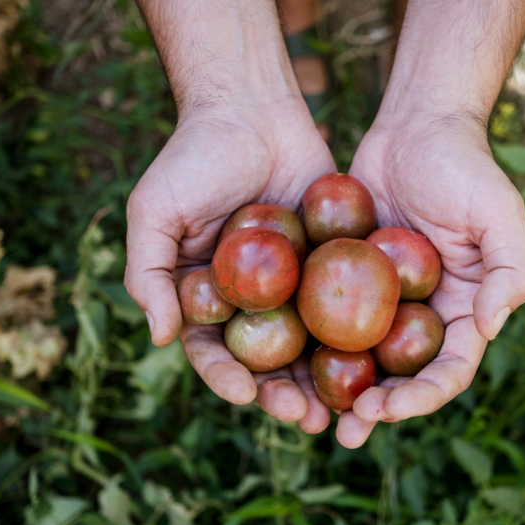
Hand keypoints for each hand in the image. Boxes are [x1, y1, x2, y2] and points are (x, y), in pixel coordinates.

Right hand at [125, 100, 346, 434]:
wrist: (250, 107)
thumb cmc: (193, 157)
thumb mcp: (155, 213)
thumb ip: (150, 274)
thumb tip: (159, 339)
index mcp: (204, 297)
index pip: (211, 350)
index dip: (226, 377)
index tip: (246, 394)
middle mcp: (249, 299)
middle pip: (266, 359)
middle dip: (282, 393)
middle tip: (304, 416)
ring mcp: (291, 285)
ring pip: (308, 344)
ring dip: (323, 380)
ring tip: (344, 410)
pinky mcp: (328, 263)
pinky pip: (344, 303)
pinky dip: (356, 334)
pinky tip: (374, 359)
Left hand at [344, 112, 524, 442]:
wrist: (415, 125)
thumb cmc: (465, 166)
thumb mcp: (500, 213)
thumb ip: (511, 271)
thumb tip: (489, 329)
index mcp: (466, 309)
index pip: (449, 369)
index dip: (423, 398)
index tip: (387, 410)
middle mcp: (425, 313)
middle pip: (404, 376)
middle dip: (379, 409)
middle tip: (346, 430)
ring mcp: (384, 299)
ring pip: (363, 357)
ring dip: (342, 391)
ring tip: (313, 417)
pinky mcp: (348, 278)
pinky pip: (329, 317)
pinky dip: (313, 343)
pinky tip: (285, 363)